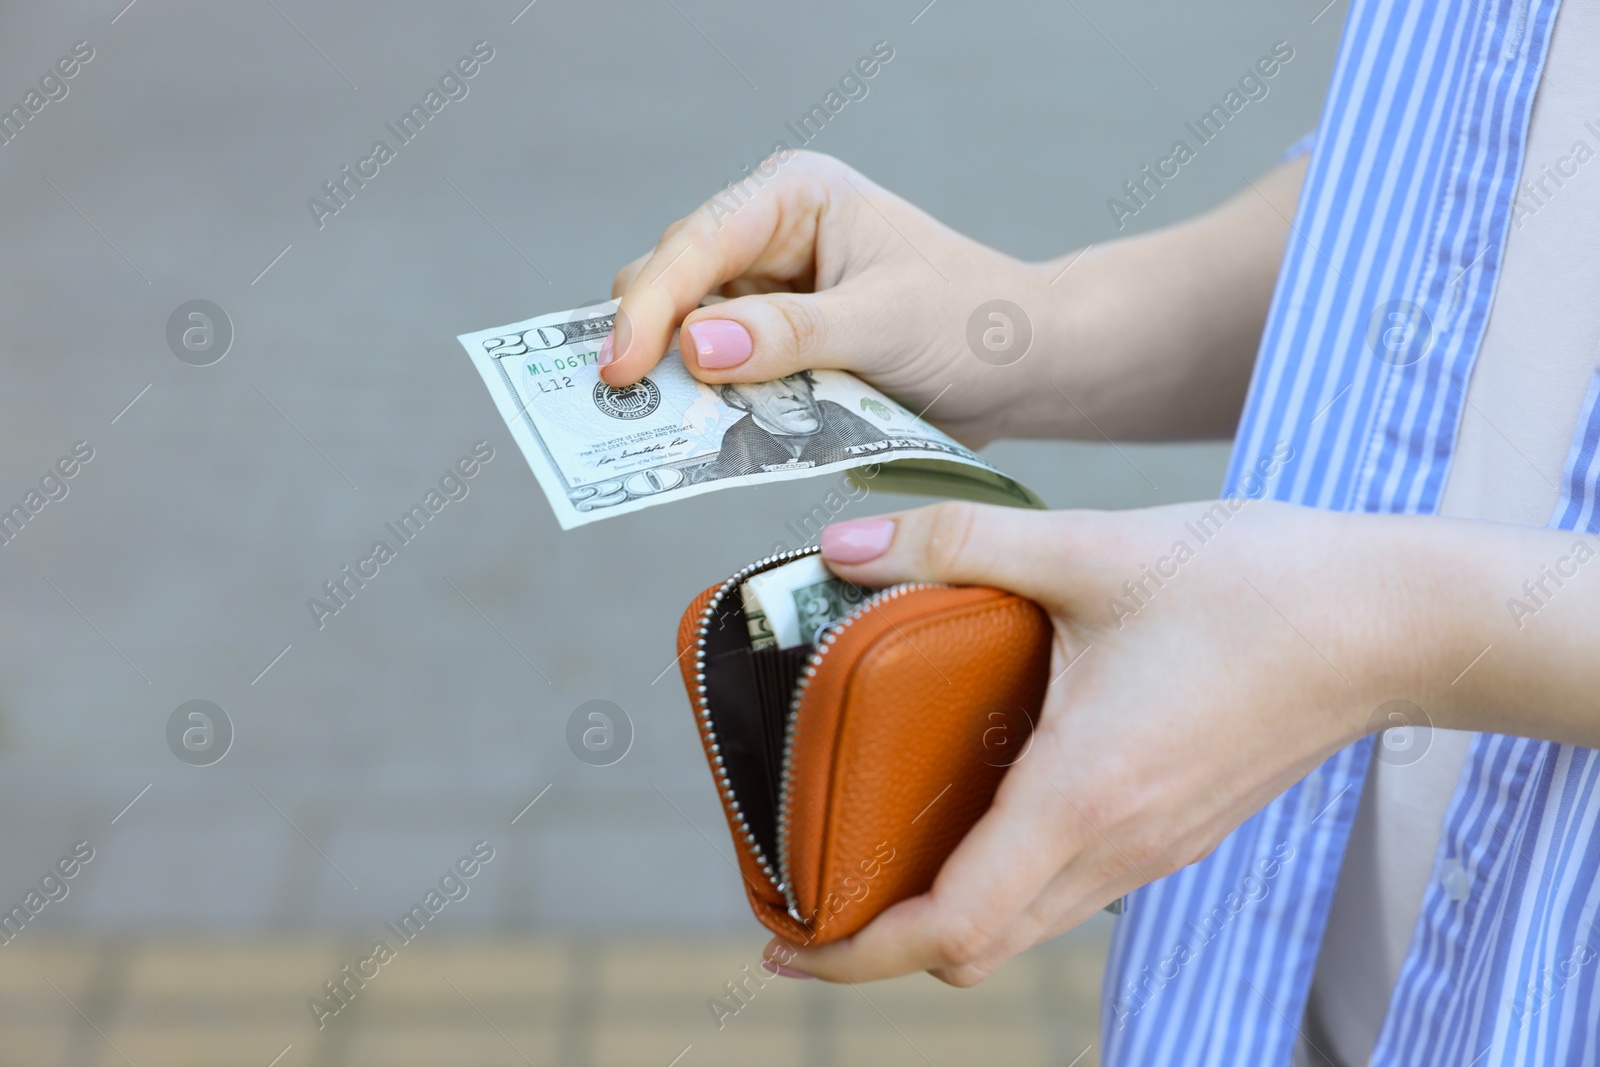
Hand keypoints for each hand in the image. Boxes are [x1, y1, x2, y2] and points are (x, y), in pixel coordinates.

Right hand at [601, 150, 1057, 441]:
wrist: (1022, 367)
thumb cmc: (972, 324)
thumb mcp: (885, 325)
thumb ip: (790, 334)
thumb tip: (694, 345)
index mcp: (793, 195)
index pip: (695, 243)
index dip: (650, 306)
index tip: (620, 369)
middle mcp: (767, 232)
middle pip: (670, 282)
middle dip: (652, 341)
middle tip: (633, 409)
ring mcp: (764, 289)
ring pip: (681, 331)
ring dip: (678, 378)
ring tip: (669, 425)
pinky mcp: (770, 342)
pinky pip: (715, 371)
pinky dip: (708, 401)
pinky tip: (705, 429)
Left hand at [767, 499, 1439, 985]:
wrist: (1390, 620)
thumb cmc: (1255, 586)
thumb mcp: (1090, 549)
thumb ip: (956, 545)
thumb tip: (842, 547)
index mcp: (1084, 796)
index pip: (950, 932)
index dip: (854, 953)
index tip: (786, 938)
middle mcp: (1117, 847)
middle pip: (976, 950)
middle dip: (880, 942)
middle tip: (810, 885)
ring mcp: (1153, 849)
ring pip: (1022, 925)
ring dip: (941, 912)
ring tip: (874, 842)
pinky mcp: (1175, 829)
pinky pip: (1067, 888)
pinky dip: (999, 878)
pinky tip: (973, 799)